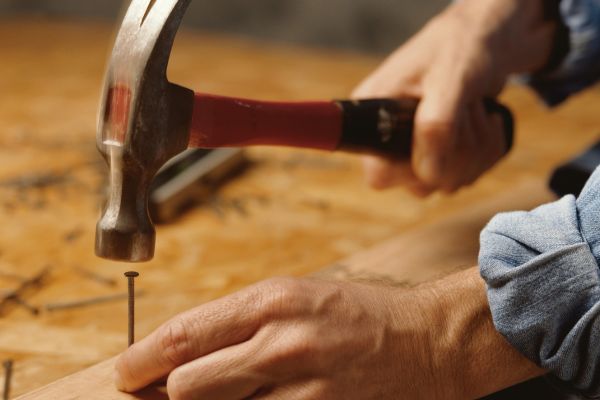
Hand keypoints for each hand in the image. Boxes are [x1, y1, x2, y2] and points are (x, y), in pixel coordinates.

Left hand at [114, 277, 446, 399]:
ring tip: (227, 396)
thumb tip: (184, 354)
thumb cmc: (359, 316)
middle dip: (171, 395)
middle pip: (187, 386)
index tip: (127, 372)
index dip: (142, 359)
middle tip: (170, 395)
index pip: (184, 336)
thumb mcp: (296, 298)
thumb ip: (240, 323)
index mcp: (273, 301)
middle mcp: (283, 343)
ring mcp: (304, 389)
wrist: (428, 341)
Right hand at [353, 0, 554, 194]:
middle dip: (456, 155)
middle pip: (417, 183)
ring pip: (444, 182)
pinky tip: (488, 122)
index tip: (438, 144)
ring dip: (476, 152)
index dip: (411, 170)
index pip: (378, 173)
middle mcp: (389, 135)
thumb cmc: (463, 46)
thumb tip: (430, 175)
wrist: (491, 37)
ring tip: (479, 112)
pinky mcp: (441, 150)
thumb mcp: (450, 79)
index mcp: (373, 115)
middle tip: (469, 115)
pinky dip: (485, 153)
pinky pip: (462, 175)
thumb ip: (437, 126)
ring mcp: (416, 145)